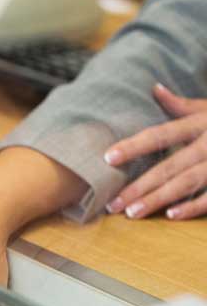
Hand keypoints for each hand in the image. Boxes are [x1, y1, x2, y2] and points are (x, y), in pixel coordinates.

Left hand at [105, 83, 206, 219]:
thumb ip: (182, 105)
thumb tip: (154, 89)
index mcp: (202, 122)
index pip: (161, 134)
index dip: (134, 146)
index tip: (107, 158)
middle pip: (170, 165)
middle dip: (140, 186)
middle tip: (113, 204)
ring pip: (187, 182)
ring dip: (158, 199)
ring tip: (132, 213)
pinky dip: (193, 206)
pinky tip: (171, 216)